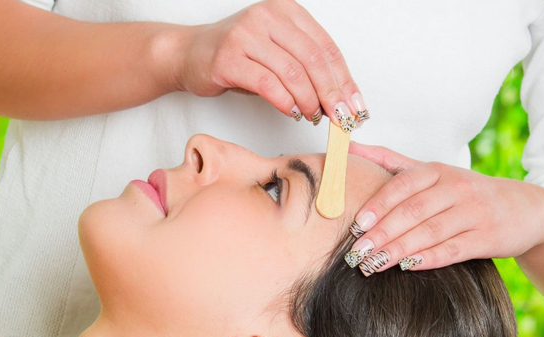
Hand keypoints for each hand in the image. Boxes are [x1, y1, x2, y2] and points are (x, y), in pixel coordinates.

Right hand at [171, 0, 367, 129]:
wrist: (188, 53)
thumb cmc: (237, 57)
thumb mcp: (275, 52)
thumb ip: (304, 67)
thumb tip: (338, 100)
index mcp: (286, 10)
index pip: (326, 47)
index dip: (344, 79)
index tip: (356, 106)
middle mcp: (268, 16)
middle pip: (313, 59)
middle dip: (332, 93)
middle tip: (341, 118)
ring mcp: (246, 35)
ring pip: (293, 73)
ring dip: (309, 101)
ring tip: (314, 117)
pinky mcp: (229, 58)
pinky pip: (268, 84)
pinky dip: (286, 102)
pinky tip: (293, 112)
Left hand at [344, 141, 543, 274]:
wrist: (527, 209)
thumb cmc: (466, 192)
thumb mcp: (433, 172)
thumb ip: (391, 160)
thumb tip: (350, 146)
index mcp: (439, 171)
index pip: (403, 185)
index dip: (378, 205)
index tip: (355, 224)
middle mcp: (457, 188)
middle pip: (413, 211)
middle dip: (381, 233)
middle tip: (356, 252)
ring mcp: (474, 212)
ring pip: (430, 232)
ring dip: (398, 249)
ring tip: (372, 264)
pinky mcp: (488, 237)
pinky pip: (454, 249)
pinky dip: (429, 258)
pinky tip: (407, 267)